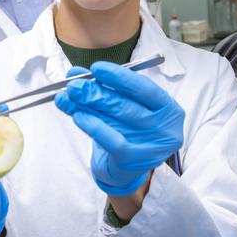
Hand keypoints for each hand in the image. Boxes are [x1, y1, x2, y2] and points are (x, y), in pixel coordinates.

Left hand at [55, 62, 183, 195]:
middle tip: (74, 84)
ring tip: (69, 96)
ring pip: (116, 120)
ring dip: (89, 106)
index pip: (144, 88)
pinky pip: (112, 142)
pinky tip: (78, 116)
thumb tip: (77, 73)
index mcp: (168, 108)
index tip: (96, 68)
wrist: (127, 168)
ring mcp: (151, 146)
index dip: (120, 77)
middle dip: (96, 92)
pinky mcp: (134, 161)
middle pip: (126, 105)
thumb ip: (107, 88)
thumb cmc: (129, 130)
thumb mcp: (126, 106)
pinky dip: (94, 127)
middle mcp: (164, 128)